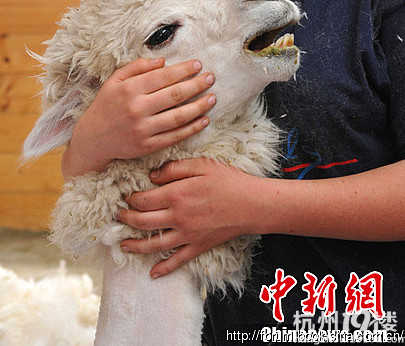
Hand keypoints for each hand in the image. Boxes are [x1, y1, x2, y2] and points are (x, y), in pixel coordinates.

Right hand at [62, 58, 215, 177]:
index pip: (163, 76)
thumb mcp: (114, 81)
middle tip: (211, 78)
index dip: (183, 69)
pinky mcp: (148, 146)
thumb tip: (162, 61)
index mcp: (129, 90)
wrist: (93, 139)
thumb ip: (136, 67)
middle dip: (196, 84)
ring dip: (199, 106)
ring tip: (213, 98)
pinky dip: (192, 128)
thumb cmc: (106, 105)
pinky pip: (174, 136)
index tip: (198, 64)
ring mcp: (143, 129)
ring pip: (178, 116)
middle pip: (174, 95)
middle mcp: (137, 109)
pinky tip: (204, 120)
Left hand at [118, 158, 258, 277]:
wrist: (252, 204)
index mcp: (176, 195)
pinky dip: (163, 268)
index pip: (143, 200)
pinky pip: (177, 260)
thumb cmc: (229, 181)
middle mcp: (177, 217)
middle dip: (126, 219)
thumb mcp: (202, 165)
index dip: (130, 198)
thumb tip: (152, 176)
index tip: (125, 196)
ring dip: (135, 245)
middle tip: (118, 216)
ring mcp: (186, 235)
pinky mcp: (197, 246)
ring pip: (154, 244)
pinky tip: (153, 273)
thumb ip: (174, 168)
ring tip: (122, 244)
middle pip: (143, 222)